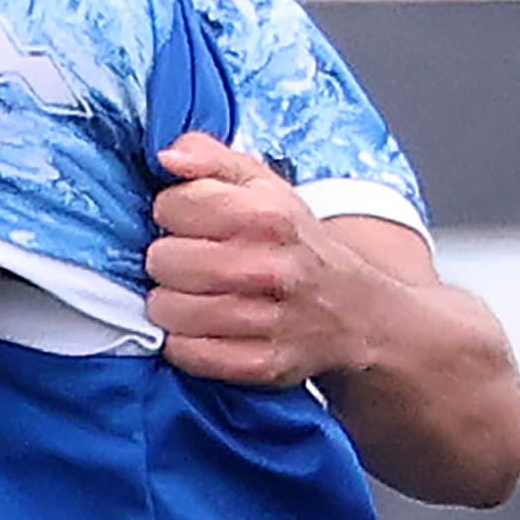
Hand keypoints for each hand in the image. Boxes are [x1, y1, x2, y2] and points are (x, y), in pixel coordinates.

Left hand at [143, 133, 371, 385]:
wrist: (356, 312)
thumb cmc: (297, 244)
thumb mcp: (265, 187)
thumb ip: (213, 160)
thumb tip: (168, 155)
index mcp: (269, 215)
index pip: (173, 206)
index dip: (173, 213)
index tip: (190, 222)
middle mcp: (270, 268)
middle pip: (163, 259)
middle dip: (169, 259)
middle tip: (192, 262)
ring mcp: (266, 321)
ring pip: (168, 309)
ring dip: (172, 302)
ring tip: (194, 295)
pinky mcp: (259, 364)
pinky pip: (185, 352)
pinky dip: (183, 342)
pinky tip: (201, 328)